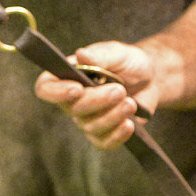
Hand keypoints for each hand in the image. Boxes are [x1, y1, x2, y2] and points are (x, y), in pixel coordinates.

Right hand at [33, 41, 159, 148]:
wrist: (150, 77)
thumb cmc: (127, 61)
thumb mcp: (117, 53)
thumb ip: (100, 55)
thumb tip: (81, 54)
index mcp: (68, 76)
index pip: (46, 88)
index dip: (56, 92)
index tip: (77, 88)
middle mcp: (73, 100)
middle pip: (72, 109)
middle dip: (97, 101)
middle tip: (120, 90)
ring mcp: (87, 119)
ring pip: (90, 127)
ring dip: (112, 116)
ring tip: (131, 103)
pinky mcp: (104, 133)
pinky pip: (103, 142)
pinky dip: (117, 135)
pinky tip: (130, 124)